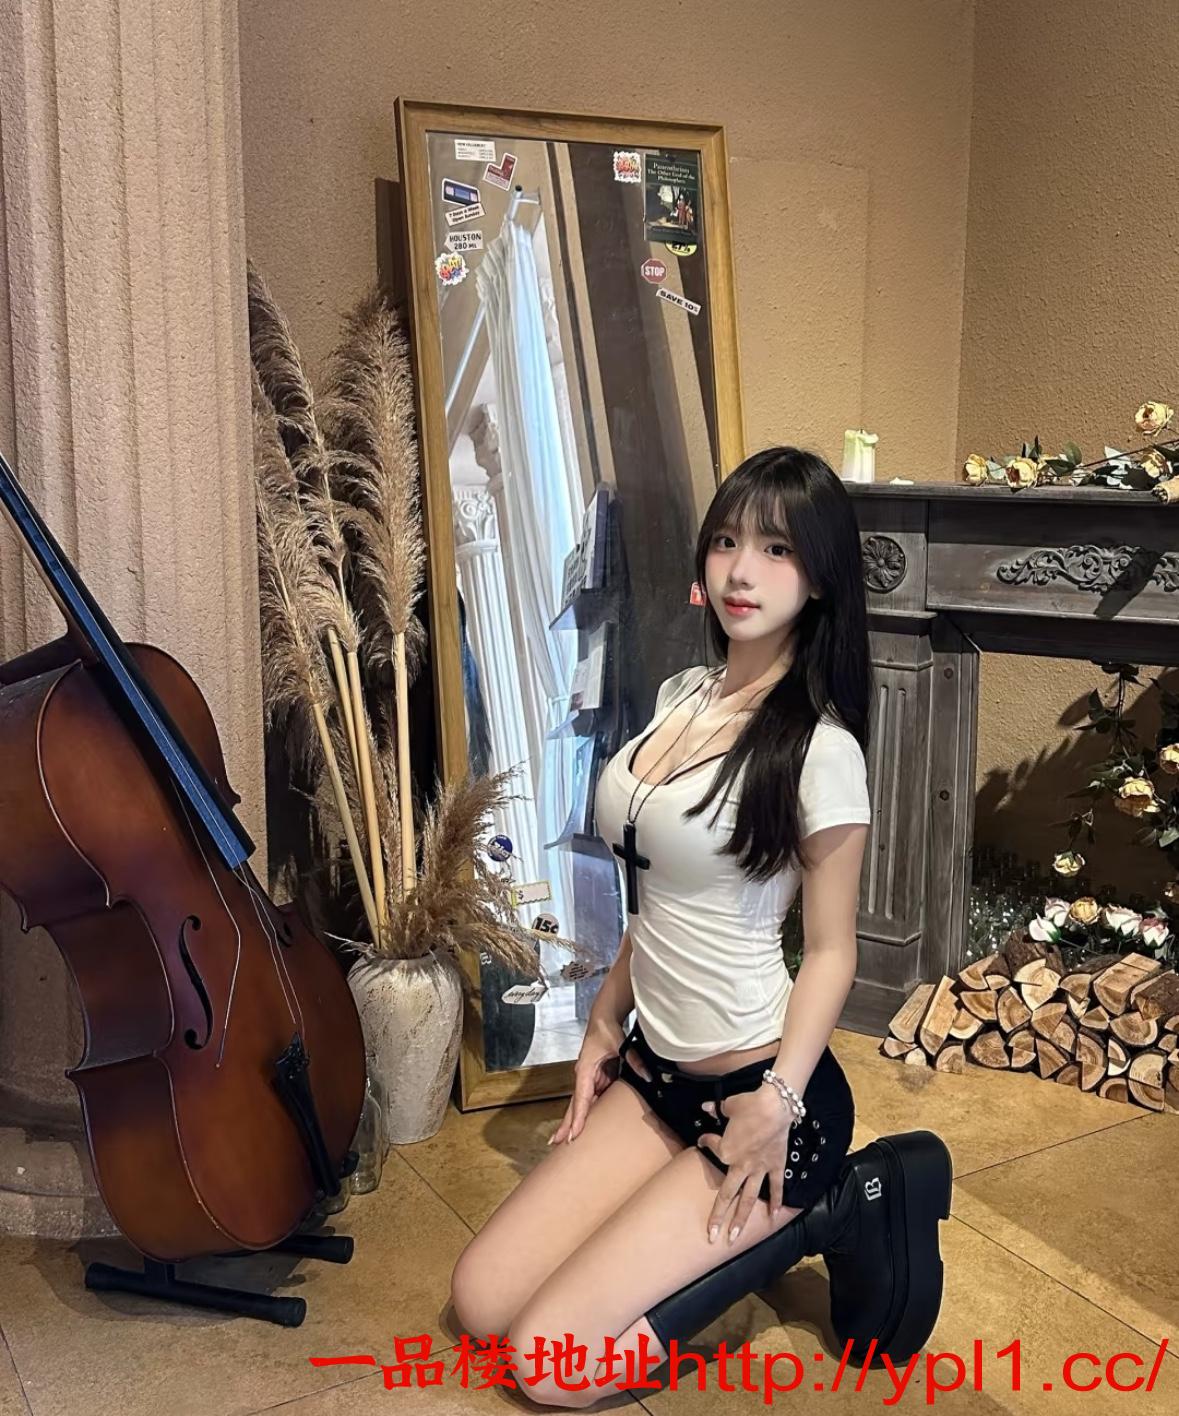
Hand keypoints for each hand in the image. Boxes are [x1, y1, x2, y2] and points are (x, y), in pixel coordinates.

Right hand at [548, 1018, 624, 1145]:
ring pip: (581, 1104)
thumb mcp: (621, 1043)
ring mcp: (589, 1079)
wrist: (603, 1019)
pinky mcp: (596, 1079)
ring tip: (567, 1139)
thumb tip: (647, 1076)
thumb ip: (633, 1059)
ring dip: (574, 1121)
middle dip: (567, 1124)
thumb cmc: (606, 1030)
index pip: (581, 1098)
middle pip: (575, 1105)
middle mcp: (583, 1077)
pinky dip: (587, 1112)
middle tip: (558, 1143)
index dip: (578, 1117)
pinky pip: (591, 1099)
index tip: (573, 1134)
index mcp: (585, 1069)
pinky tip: (585, 1125)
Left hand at [696, 1084, 792, 1242]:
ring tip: (735, 1237)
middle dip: (718, 1217)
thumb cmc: (749, 1104)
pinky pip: (776, 1187)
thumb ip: (717, 1110)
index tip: (703, 1139)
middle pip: (726, 1195)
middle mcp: (740, 1166)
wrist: (775, 1106)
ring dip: (742, 1219)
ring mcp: (759, 1169)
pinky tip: (774, 1216)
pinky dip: (777, 1201)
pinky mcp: (775, 1166)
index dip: (706, 1141)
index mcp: (725, 1152)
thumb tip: (707, 1107)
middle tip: (712, 1236)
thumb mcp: (728, 1105)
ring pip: (749, 1199)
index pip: (710, 1147)